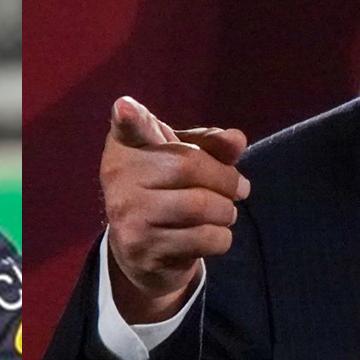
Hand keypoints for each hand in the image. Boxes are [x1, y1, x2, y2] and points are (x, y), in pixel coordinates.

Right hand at [101, 96, 248, 323]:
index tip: (124, 107)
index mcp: (125, 147)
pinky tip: (213, 235)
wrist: (140, 252)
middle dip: (226, 179)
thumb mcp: (184, 159)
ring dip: (226, 211)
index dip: (129, 117)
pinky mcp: (143, 250)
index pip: (128, 127)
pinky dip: (222, 237)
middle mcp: (118, 179)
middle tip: (240, 188)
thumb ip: (210, 145)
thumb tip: (237, 140)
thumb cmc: (166, 191)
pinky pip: (202, 238)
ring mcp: (128, 216)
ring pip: (199, 206)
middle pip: (188, 166)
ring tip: (225, 213)